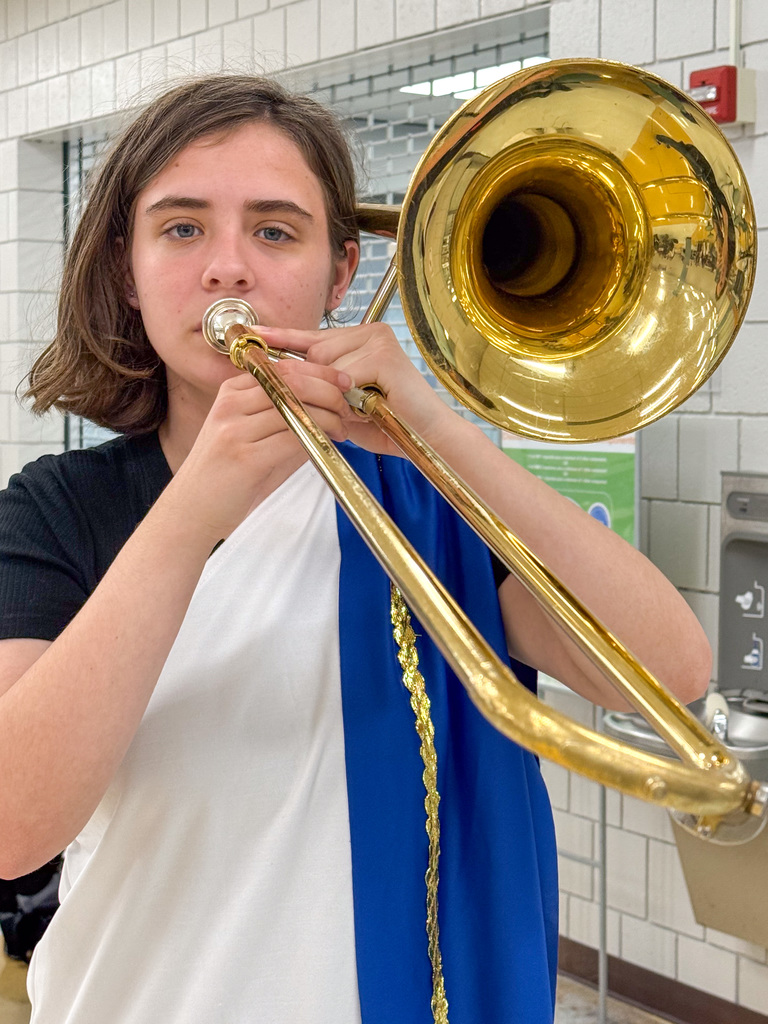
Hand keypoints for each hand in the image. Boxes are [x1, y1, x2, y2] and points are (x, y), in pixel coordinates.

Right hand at [168, 359, 353, 538]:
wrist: (191, 512)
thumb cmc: (225, 477)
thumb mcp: (249, 437)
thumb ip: (281, 419)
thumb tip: (325, 408)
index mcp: (231, 393)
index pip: (282, 367)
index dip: (319, 371)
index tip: (342, 381)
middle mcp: (231, 405)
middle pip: (291, 382)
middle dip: (328, 390)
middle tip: (347, 405)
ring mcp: (235, 430)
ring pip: (295, 408)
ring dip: (328, 415)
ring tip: (342, 427)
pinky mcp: (245, 458)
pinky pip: (292, 437)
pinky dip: (316, 437)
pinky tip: (326, 443)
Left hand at [255, 322, 456, 453]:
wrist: (426, 438)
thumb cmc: (387, 424)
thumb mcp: (343, 405)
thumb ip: (318, 389)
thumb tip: (280, 380)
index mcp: (359, 339)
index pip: (311, 337)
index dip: (281, 337)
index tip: (252, 333)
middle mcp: (369, 332)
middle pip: (314, 353)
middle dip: (316, 384)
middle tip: (347, 407)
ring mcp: (378, 340)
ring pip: (326, 364)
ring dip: (337, 395)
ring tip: (365, 408)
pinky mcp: (384, 355)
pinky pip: (344, 376)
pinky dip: (351, 398)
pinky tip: (372, 405)